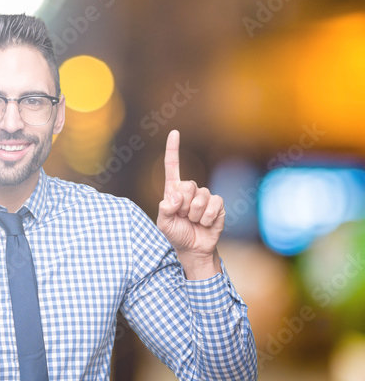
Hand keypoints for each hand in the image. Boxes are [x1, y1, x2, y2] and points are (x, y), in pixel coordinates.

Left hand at [156, 130, 223, 278]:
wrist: (193, 248)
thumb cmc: (176, 234)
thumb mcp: (164, 224)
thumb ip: (165, 210)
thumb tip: (174, 198)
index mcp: (173, 191)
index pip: (172, 167)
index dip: (173, 150)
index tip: (174, 132)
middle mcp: (190, 191)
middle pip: (188, 186)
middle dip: (184, 205)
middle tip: (183, 217)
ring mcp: (205, 197)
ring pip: (200, 197)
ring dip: (195, 214)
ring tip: (193, 222)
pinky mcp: (218, 205)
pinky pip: (214, 205)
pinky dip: (207, 217)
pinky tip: (205, 224)